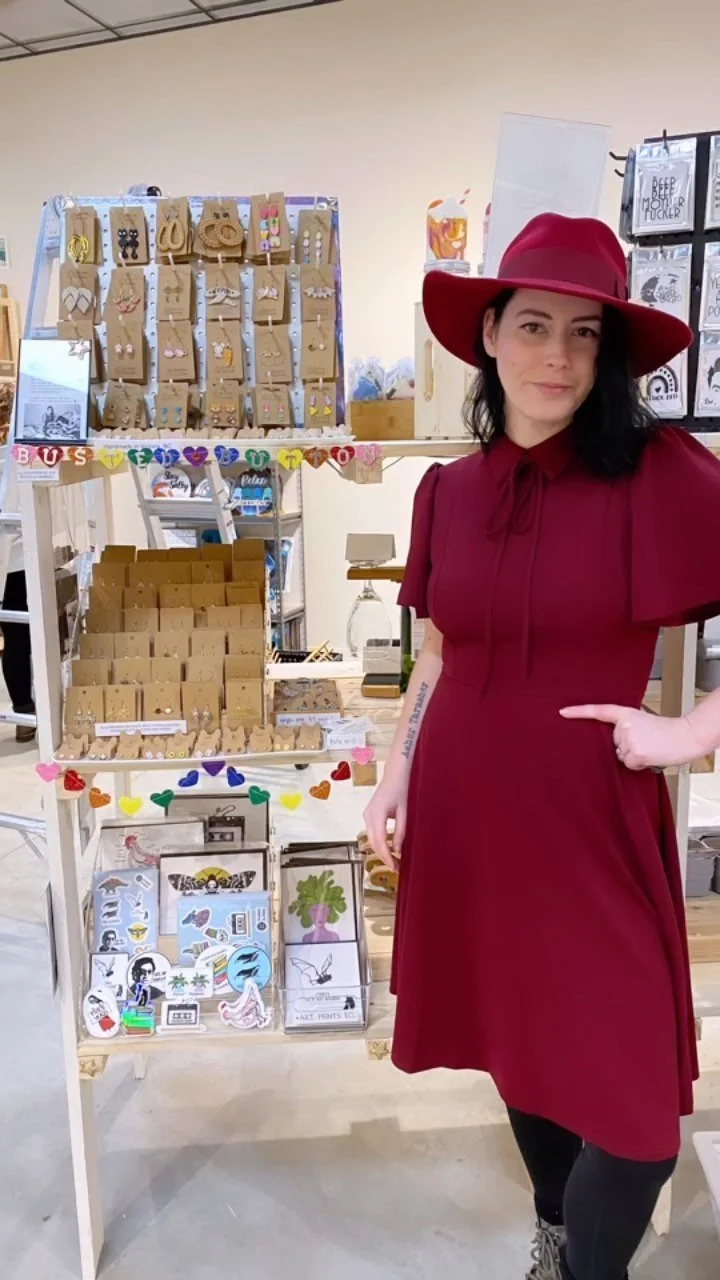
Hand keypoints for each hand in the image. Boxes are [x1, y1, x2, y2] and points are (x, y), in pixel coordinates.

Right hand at [363, 773, 408, 871]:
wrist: (396, 774)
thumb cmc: (402, 789)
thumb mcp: (405, 811)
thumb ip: (401, 831)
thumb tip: (398, 850)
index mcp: (377, 813)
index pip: (380, 841)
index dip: (386, 856)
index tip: (394, 867)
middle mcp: (368, 816)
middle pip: (373, 842)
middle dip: (383, 857)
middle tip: (396, 868)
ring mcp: (367, 815)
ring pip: (371, 839)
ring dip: (381, 851)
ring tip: (394, 861)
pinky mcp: (369, 815)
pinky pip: (372, 833)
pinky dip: (379, 843)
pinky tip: (389, 849)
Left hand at [559, 703, 708, 770]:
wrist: (685, 736)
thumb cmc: (666, 732)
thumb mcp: (643, 723)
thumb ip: (626, 730)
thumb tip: (615, 748)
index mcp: (626, 714)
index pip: (599, 711)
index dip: (579, 712)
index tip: (562, 712)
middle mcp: (624, 725)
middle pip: (613, 744)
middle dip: (626, 747)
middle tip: (647, 741)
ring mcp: (628, 739)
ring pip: (621, 756)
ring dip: (634, 756)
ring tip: (651, 747)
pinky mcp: (634, 753)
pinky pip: (628, 764)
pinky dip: (639, 764)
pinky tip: (650, 756)